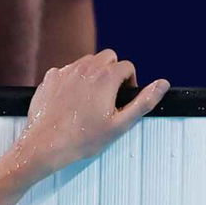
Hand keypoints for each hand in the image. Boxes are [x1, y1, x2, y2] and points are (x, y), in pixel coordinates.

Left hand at [18, 49, 168, 175]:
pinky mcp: (48, 79)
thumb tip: (161, 84)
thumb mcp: (120, 124)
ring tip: (90, 98)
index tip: (121, 98)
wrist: (44, 146)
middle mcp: (84, 69)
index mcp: (105, 77)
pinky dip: (72, 79)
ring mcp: (64, 72)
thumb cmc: (81, 139)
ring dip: (92, 73)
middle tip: (108, 95)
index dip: (129, 82)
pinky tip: (70, 99)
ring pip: (85, 62)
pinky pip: (65, 70)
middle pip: (107, 58)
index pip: (127, 66)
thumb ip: (144, 102)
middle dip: (112, 72)